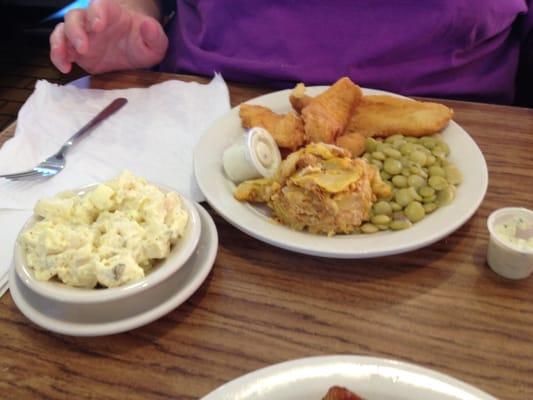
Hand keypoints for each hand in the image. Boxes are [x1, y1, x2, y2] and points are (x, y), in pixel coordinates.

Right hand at [50, 0, 167, 73]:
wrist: (135, 51)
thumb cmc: (144, 42)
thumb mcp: (156, 42)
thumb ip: (154, 35)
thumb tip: (148, 27)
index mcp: (112, 13)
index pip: (99, 5)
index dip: (96, 12)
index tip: (97, 25)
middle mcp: (92, 21)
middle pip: (74, 16)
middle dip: (75, 30)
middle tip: (82, 47)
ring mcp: (82, 35)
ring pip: (62, 30)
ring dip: (60, 43)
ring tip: (67, 58)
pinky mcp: (76, 51)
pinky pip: (60, 49)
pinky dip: (58, 57)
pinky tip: (65, 68)